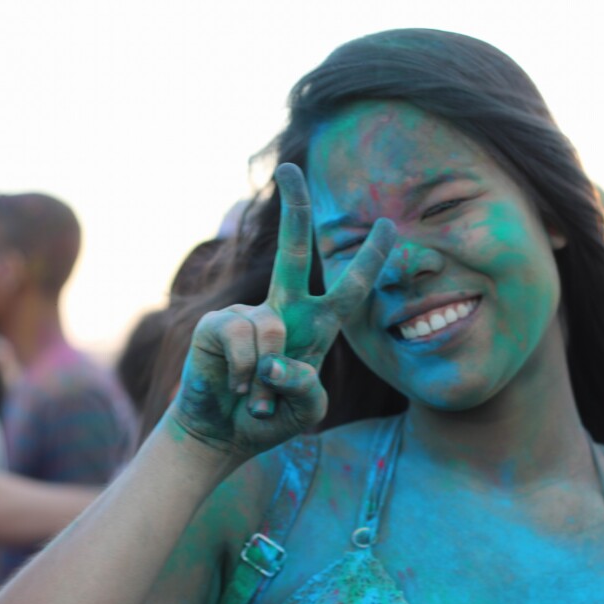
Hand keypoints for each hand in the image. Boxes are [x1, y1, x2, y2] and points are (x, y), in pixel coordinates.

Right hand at [166, 163, 395, 458]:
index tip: (386, 224)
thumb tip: (277, 360)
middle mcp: (282, 312)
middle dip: (295, 208)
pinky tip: (234, 386)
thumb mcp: (306, 411)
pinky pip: (241, 339)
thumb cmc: (269, 419)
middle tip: (291, 168)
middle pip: (292, 252)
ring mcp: (247, 315)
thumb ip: (307, 390)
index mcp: (315, 327)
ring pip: (270, 327)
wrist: (221, 434)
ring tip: (254, 396)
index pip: (350, 288)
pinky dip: (243, 373)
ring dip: (265, 375)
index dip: (370, 258)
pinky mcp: (217, 325)